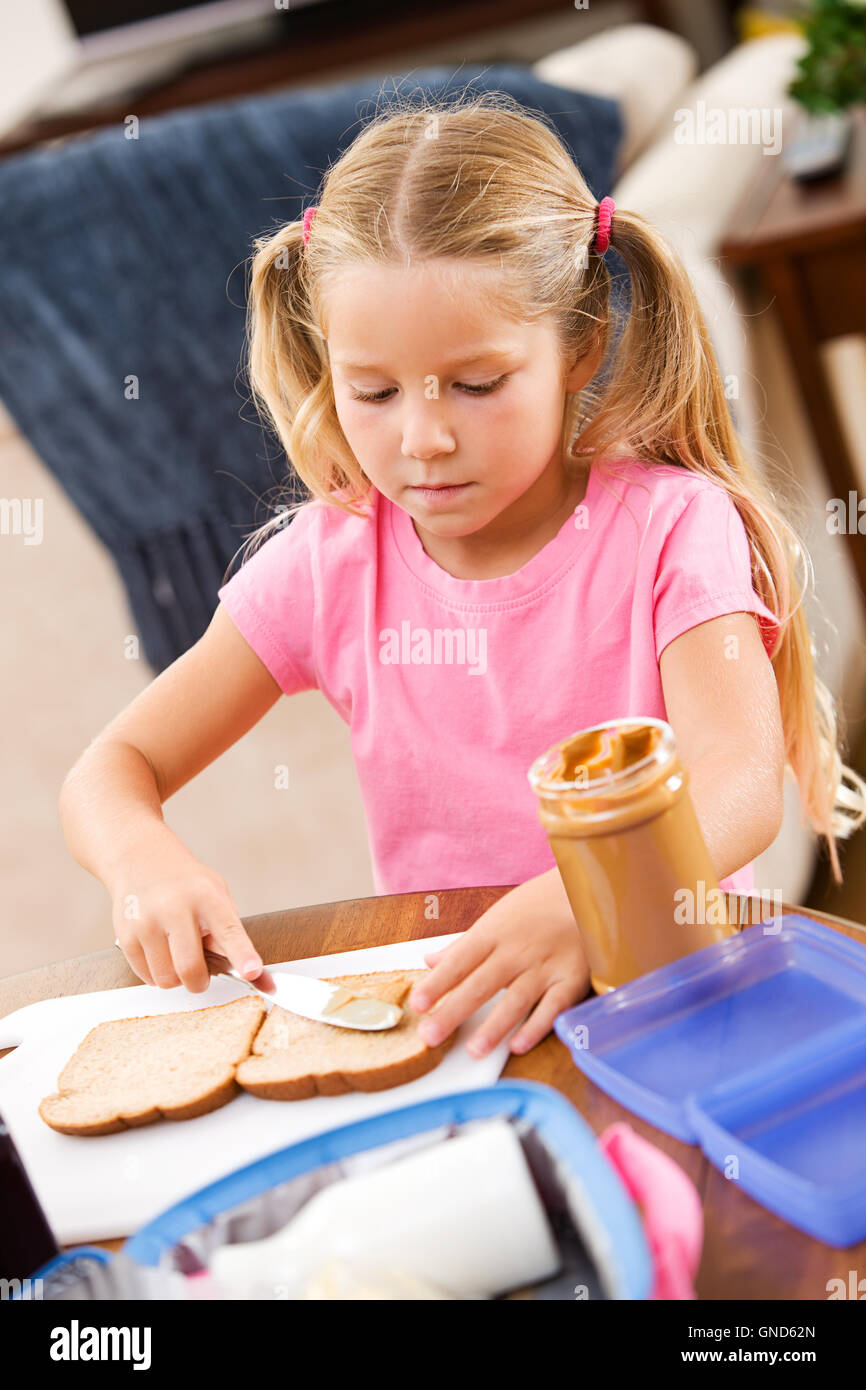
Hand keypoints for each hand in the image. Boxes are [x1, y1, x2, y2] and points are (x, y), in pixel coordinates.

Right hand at [110, 838, 267, 992]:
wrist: (140, 860)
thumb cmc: (184, 881)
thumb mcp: (216, 892)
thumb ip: (228, 928)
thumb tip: (244, 968)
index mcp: (205, 896)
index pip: (228, 931)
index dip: (242, 955)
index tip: (252, 972)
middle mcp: (174, 908)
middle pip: (189, 968)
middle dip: (199, 982)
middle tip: (201, 974)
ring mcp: (146, 922)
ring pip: (166, 979)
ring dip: (176, 978)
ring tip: (176, 953)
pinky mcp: (126, 936)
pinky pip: (146, 977)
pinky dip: (157, 974)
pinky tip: (160, 951)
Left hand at [407, 874, 590, 1057]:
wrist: (586, 889)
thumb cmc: (537, 906)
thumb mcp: (497, 917)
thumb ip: (464, 944)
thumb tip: (429, 960)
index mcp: (494, 933)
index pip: (460, 960)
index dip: (438, 983)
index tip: (417, 1003)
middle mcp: (517, 950)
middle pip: (481, 984)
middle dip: (454, 1011)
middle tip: (430, 1036)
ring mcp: (545, 966)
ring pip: (516, 999)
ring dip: (494, 1026)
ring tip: (473, 1050)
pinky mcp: (572, 978)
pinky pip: (553, 1007)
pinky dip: (537, 1026)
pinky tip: (518, 1045)